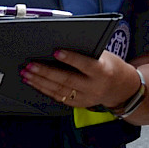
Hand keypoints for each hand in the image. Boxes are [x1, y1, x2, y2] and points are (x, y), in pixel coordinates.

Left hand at [21, 48, 140, 112]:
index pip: (85, 65)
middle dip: (46, 72)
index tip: (56, 52)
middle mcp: (94, 87)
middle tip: (30, 65)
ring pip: (59, 90)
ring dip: (40, 81)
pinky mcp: (79, 104)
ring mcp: (86, 98)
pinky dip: (44, 89)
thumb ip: (86, 52)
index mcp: (102, 71)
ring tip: (26, 73)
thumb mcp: (104, 56)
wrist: (121, 88)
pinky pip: (59, 97)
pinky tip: (34, 82)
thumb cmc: (110, 66)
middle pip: (67, 80)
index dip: (70, 58)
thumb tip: (60, 43)